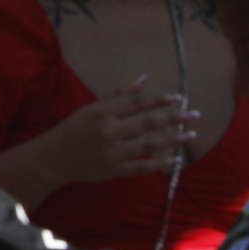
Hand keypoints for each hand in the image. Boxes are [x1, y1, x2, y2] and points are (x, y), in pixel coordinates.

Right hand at [45, 79, 193, 184]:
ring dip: (173, 140)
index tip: (178, 98)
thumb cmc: (74, 129)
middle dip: (174, 118)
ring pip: (149, 145)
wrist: (54, 158)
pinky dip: (160, 164)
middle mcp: (108, 131)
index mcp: (101, 112)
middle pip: (147, 123)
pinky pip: (142, 167)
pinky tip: (177, 160)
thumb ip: (118, 96)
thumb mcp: (91, 108)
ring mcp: (112, 152)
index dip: (158, 100)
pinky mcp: (114, 171)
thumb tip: (143, 79)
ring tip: (192, 134)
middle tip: (195, 114)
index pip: (136, 103)